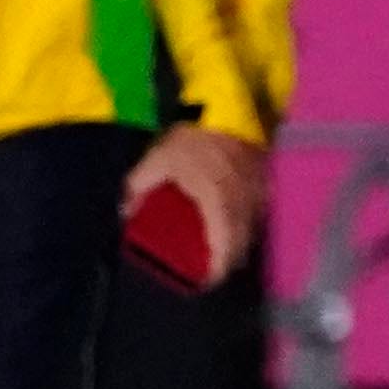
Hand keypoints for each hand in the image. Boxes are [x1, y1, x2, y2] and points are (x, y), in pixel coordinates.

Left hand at [124, 124, 269, 280]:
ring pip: (253, 230)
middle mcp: (243, 204)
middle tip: (210, 269)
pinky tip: (234, 220)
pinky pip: (259, 211)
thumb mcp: (158, 159)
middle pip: (242, 245)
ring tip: (221, 248)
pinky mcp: (265, 179)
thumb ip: (139, 186)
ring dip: (238, 243)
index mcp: (218, 205)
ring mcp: (258, 192)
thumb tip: (124, 212)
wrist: (226, 106)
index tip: (205, 283)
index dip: (216, 272)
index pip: (224, 249)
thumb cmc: (192, 138)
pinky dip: (247, 222)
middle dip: (227, 261)